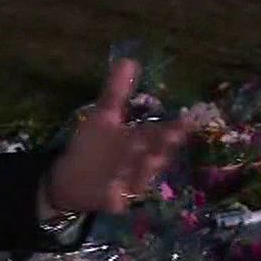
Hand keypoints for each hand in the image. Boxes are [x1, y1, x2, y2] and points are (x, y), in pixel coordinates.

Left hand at [45, 59, 188, 215]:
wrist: (72, 180)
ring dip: (144, 167)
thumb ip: (117, 91)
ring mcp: (131, 182)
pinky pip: (122, 197)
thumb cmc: (93, 146)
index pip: (164, 132)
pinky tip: (118, 188)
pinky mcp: (117, 200)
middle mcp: (141, 161)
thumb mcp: (103, 116)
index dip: (176, 128)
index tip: (188, 120)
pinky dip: (120, 192)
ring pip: (142, 175)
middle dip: (163, 145)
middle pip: (157, 152)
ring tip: (146, 157)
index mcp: (141, 139)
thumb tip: (129, 60)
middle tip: (171, 135)